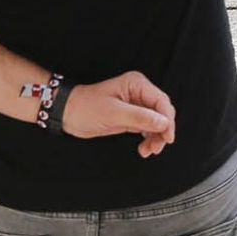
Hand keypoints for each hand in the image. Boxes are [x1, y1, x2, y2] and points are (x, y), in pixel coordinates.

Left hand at [63, 71, 177, 158]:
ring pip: (157, 122)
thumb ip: (140, 117)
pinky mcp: (132, 117)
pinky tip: (144, 149)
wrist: (68, 113)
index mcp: (136, 84)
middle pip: (162, 112)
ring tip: (149, 151)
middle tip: (158, 147)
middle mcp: (138, 92)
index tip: (167, 136)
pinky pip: (147, 128)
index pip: (161, 102)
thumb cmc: (86, 108)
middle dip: (162, 131)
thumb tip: (163, 122)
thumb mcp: (114, 113)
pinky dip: (149, 139)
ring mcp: (136, 105)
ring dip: (156, 137)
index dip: (167, 120)